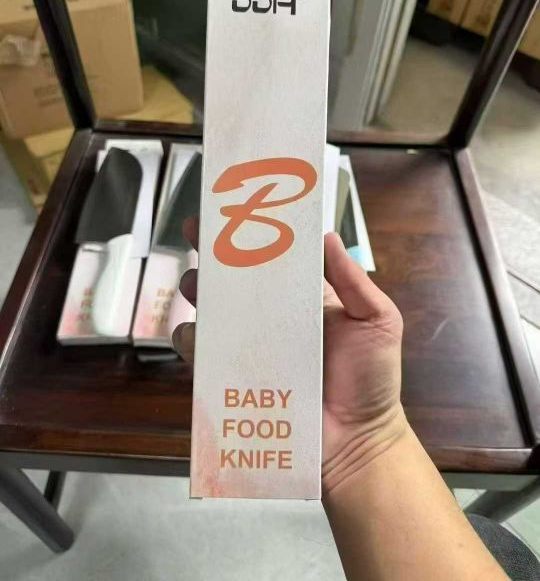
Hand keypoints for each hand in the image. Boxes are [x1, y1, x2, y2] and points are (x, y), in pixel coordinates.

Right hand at [173, 219, 407, 494]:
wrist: (359, 441)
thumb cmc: (372, 379)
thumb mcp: (377, 320)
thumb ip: (353, 281)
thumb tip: (327, 235)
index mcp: (303, 301)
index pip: (272, 261)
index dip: (250, 235)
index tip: (229, 212)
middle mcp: (273, 322)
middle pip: (234, 283)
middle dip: (212, 257)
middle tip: (197, 238)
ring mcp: (253, 351)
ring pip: (213, 315)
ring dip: (199, 294)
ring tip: (196, 286)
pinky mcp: (236, 381)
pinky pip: (204, 357)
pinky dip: (193, 342)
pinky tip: (198, 336)